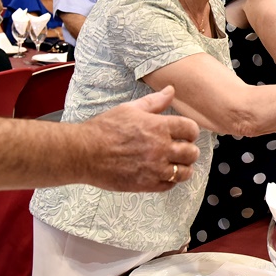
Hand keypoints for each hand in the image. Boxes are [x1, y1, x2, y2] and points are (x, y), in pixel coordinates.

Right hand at [79, 86, 200, 191]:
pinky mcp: (145, 184)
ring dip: (183, 168)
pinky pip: (169, 186)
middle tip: (182, 149)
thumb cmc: (104, 129)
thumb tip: (170, 90)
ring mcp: (154, 168)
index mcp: (158, 127)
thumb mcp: (130, 108)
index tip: (186, 133)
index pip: (191, 129)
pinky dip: (170, 181)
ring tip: (176, 164)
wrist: (83, 153)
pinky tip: (163, 174)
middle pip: (191, 152)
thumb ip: (154, 101)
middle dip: (189, 150)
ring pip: (184, 172)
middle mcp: (160, 148)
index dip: (190, 131)